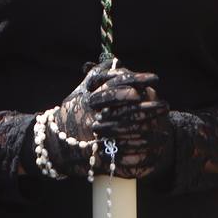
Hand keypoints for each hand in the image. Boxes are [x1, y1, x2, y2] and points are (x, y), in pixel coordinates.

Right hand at [40, 64, 173, 179]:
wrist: (51, 144)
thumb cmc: (68, 115)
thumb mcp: (79, 92)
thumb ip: (96, 75)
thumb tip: (115, 61)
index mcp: (89, 99)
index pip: (115, 85)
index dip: (136, 81)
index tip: (154, 80)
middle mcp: (92, 116)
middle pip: (125, 110)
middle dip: (148, 109)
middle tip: (165, 105)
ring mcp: (94, 137)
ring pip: (126, 135)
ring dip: (147, 134)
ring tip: (165, 133)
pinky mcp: (96, 156)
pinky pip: (120, 156)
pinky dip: (138, 155)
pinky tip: (153, 153)